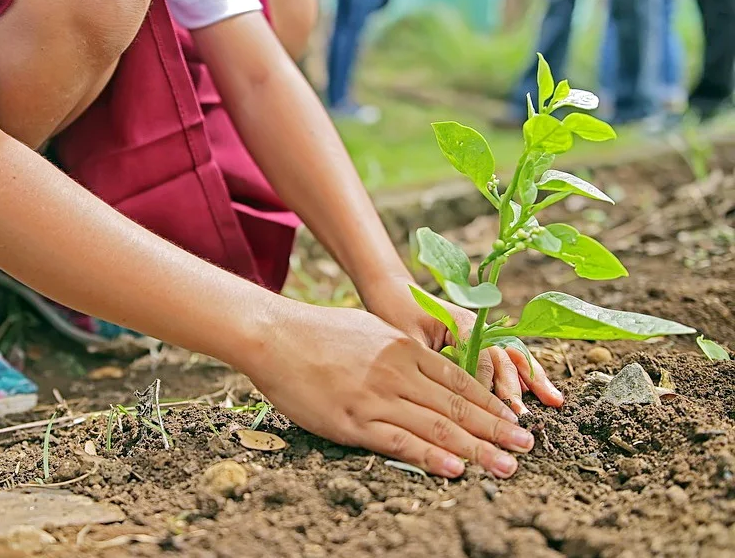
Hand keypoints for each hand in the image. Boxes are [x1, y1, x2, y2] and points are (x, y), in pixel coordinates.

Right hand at [246, 302, 535, 477]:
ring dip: (476, 449)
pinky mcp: (352, 421)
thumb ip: (401, 351)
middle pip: (457, 407)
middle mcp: (398, 372)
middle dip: (496, 429)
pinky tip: (456, 469)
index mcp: (404, 349)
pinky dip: (430, 457)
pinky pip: (399, 442)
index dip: (491, 403)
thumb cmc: (318, 331)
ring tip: (506, 466)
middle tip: (526, 447)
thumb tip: (426, 366)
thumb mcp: (370, 330)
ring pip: (436, 427)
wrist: (274, 335)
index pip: (459, 381)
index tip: (514, 420)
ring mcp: (376, 397)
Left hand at [359, 274, 563, 414]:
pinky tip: (543, 392)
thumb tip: (445, 396)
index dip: (487, 386)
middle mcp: (478, 327)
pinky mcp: (480, 341)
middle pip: (503, 359)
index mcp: (462, 324)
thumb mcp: (408, 340)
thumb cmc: (395, 314)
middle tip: (521, 417)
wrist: (393, 292)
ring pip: (512, 358)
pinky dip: (525, 374)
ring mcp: (482, 333)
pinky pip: (507, 358)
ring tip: (554, 401)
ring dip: (532, 380)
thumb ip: (430, 363)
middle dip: (514, 389)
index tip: (491, 412)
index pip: (482, 359)